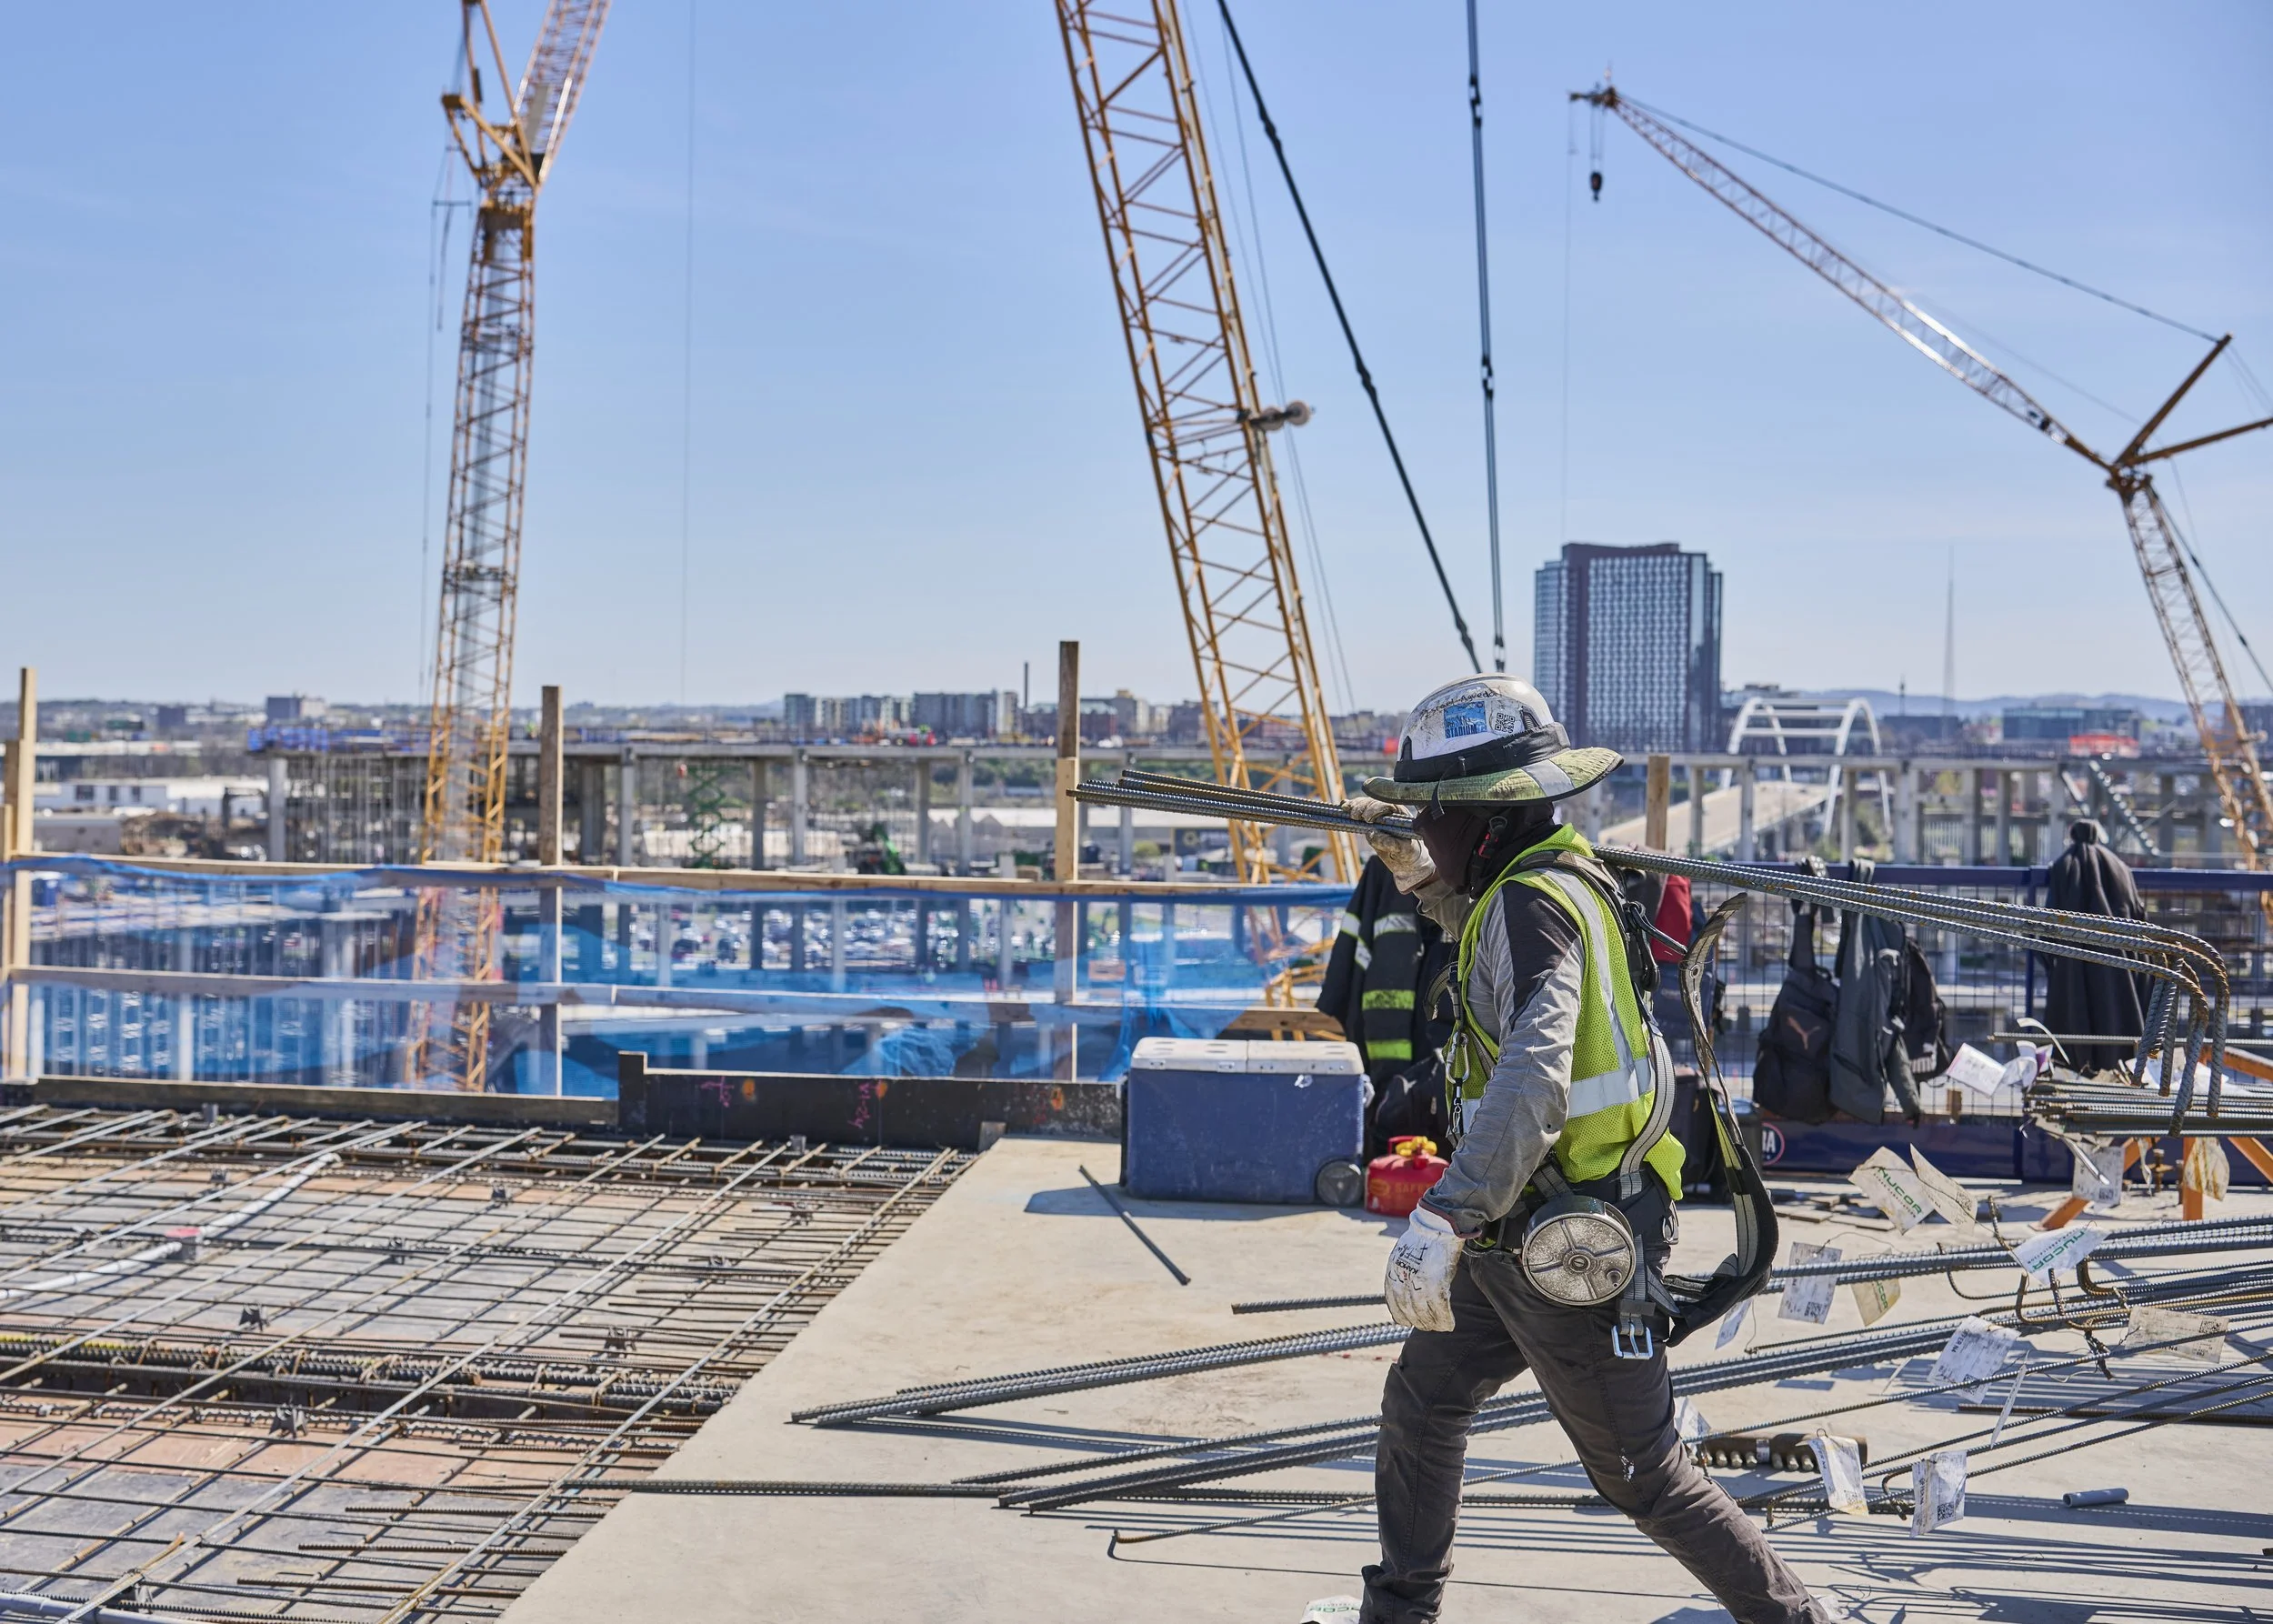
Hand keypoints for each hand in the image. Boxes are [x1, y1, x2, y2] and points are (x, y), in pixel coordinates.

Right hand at [1343, 797, 1432, 890]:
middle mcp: (1390, 812)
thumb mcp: (1402, 851)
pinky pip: (1360, 810)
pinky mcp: (1370, 820)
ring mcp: (1379, 815)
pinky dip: (1352, 807)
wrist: (1406, 860)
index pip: (1388, 805)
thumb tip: (1370, 834)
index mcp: (1401, 815)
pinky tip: (1343, 806)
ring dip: (1355, 805)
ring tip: (1347, 811)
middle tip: (1355, 816)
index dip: (1376, 808)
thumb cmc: (1408, 854)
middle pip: (1375, 802)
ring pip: (1366, 804)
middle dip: (1363, 806)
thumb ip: (1389, 843)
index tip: (1367, 819)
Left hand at [1384, 1203, 1462, 1331]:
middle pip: (1408, 1311)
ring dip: (1432, 1324)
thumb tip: (1408, 1287)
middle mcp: (1402, 1280)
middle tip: (1427, 1326)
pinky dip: (1444, 1320)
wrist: (1439, 1223)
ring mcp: (1419, 1283)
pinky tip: (1449, 1324)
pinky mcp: (1436, 1284)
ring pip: (1424, 1314)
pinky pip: (1440, 1309)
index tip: (1406, 1321)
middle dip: (1418, 1322)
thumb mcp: (1405, 1253)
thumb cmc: (1426, 1236)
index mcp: (1393, 1271)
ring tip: (1438, 1327)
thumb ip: (1404, 1271)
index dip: (1401, 1314)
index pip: (1393, 1302)